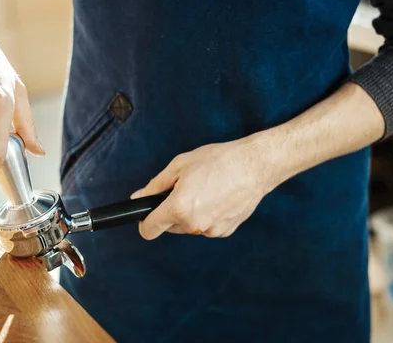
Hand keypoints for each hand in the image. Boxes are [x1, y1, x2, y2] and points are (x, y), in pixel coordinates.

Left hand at [133, 135, 286, 238]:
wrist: (254, 165)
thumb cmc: (218, 161)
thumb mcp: (179, 166)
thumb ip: (155, 185)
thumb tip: (138, 197)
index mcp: (179, 207)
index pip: (149, 230)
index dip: (144, 222)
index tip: (147, 213)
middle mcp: (194, 224)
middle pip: (169, 227)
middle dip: (170, 212)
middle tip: (184, 189)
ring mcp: (211, 230)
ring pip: (188, 227)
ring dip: (189, 214)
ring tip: (204, 191)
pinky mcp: (225, 231)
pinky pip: (206, 226)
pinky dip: (206, 216)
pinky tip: (217, 198)